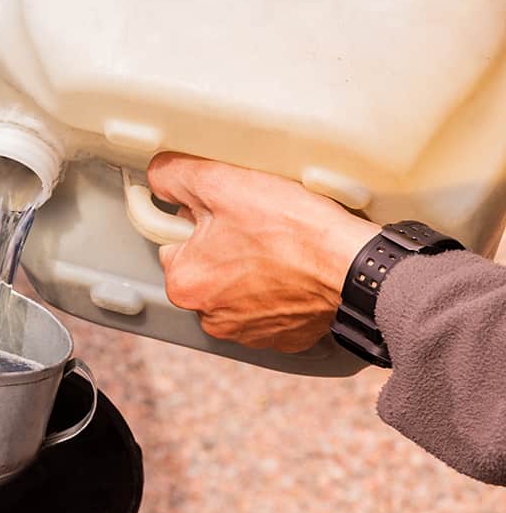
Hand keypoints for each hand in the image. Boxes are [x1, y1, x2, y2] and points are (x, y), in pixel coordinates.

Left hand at [146, 153, 379, 352]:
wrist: (353, 266)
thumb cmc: (292, 229)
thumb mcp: (222, 183)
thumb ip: (176, 177)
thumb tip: (158, 176)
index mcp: (185, 283)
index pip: (175, 243)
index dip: (200, 220)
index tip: (225, 212)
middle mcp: (209, 317)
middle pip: (205, 268)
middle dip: (224, 247)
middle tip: (257, 226)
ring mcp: (247, 332)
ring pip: (236, 289)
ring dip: (251, 270)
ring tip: (279, 247)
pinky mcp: (281, 336)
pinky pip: (269, 307)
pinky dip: (279, 290)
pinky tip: (294, 270)